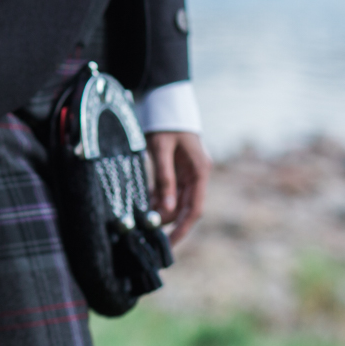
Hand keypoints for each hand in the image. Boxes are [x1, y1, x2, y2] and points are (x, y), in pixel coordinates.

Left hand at [147, 130, 209, 244]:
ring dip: (162, 211)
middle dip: (170, 222)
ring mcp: (187, 172)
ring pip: (176, 200)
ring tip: (145, 221)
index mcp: (200, 171)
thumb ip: (164, 179)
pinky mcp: (177, 169)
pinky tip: (146, 206)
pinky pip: (169, 190)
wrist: (167, 103)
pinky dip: (159, 199)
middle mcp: (197, 175)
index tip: (169, 242)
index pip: (194, 209)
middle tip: (151, 236)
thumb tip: (166, 209)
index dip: (182, 228)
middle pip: (185, 207)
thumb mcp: (162, 150)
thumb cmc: (166, 124)